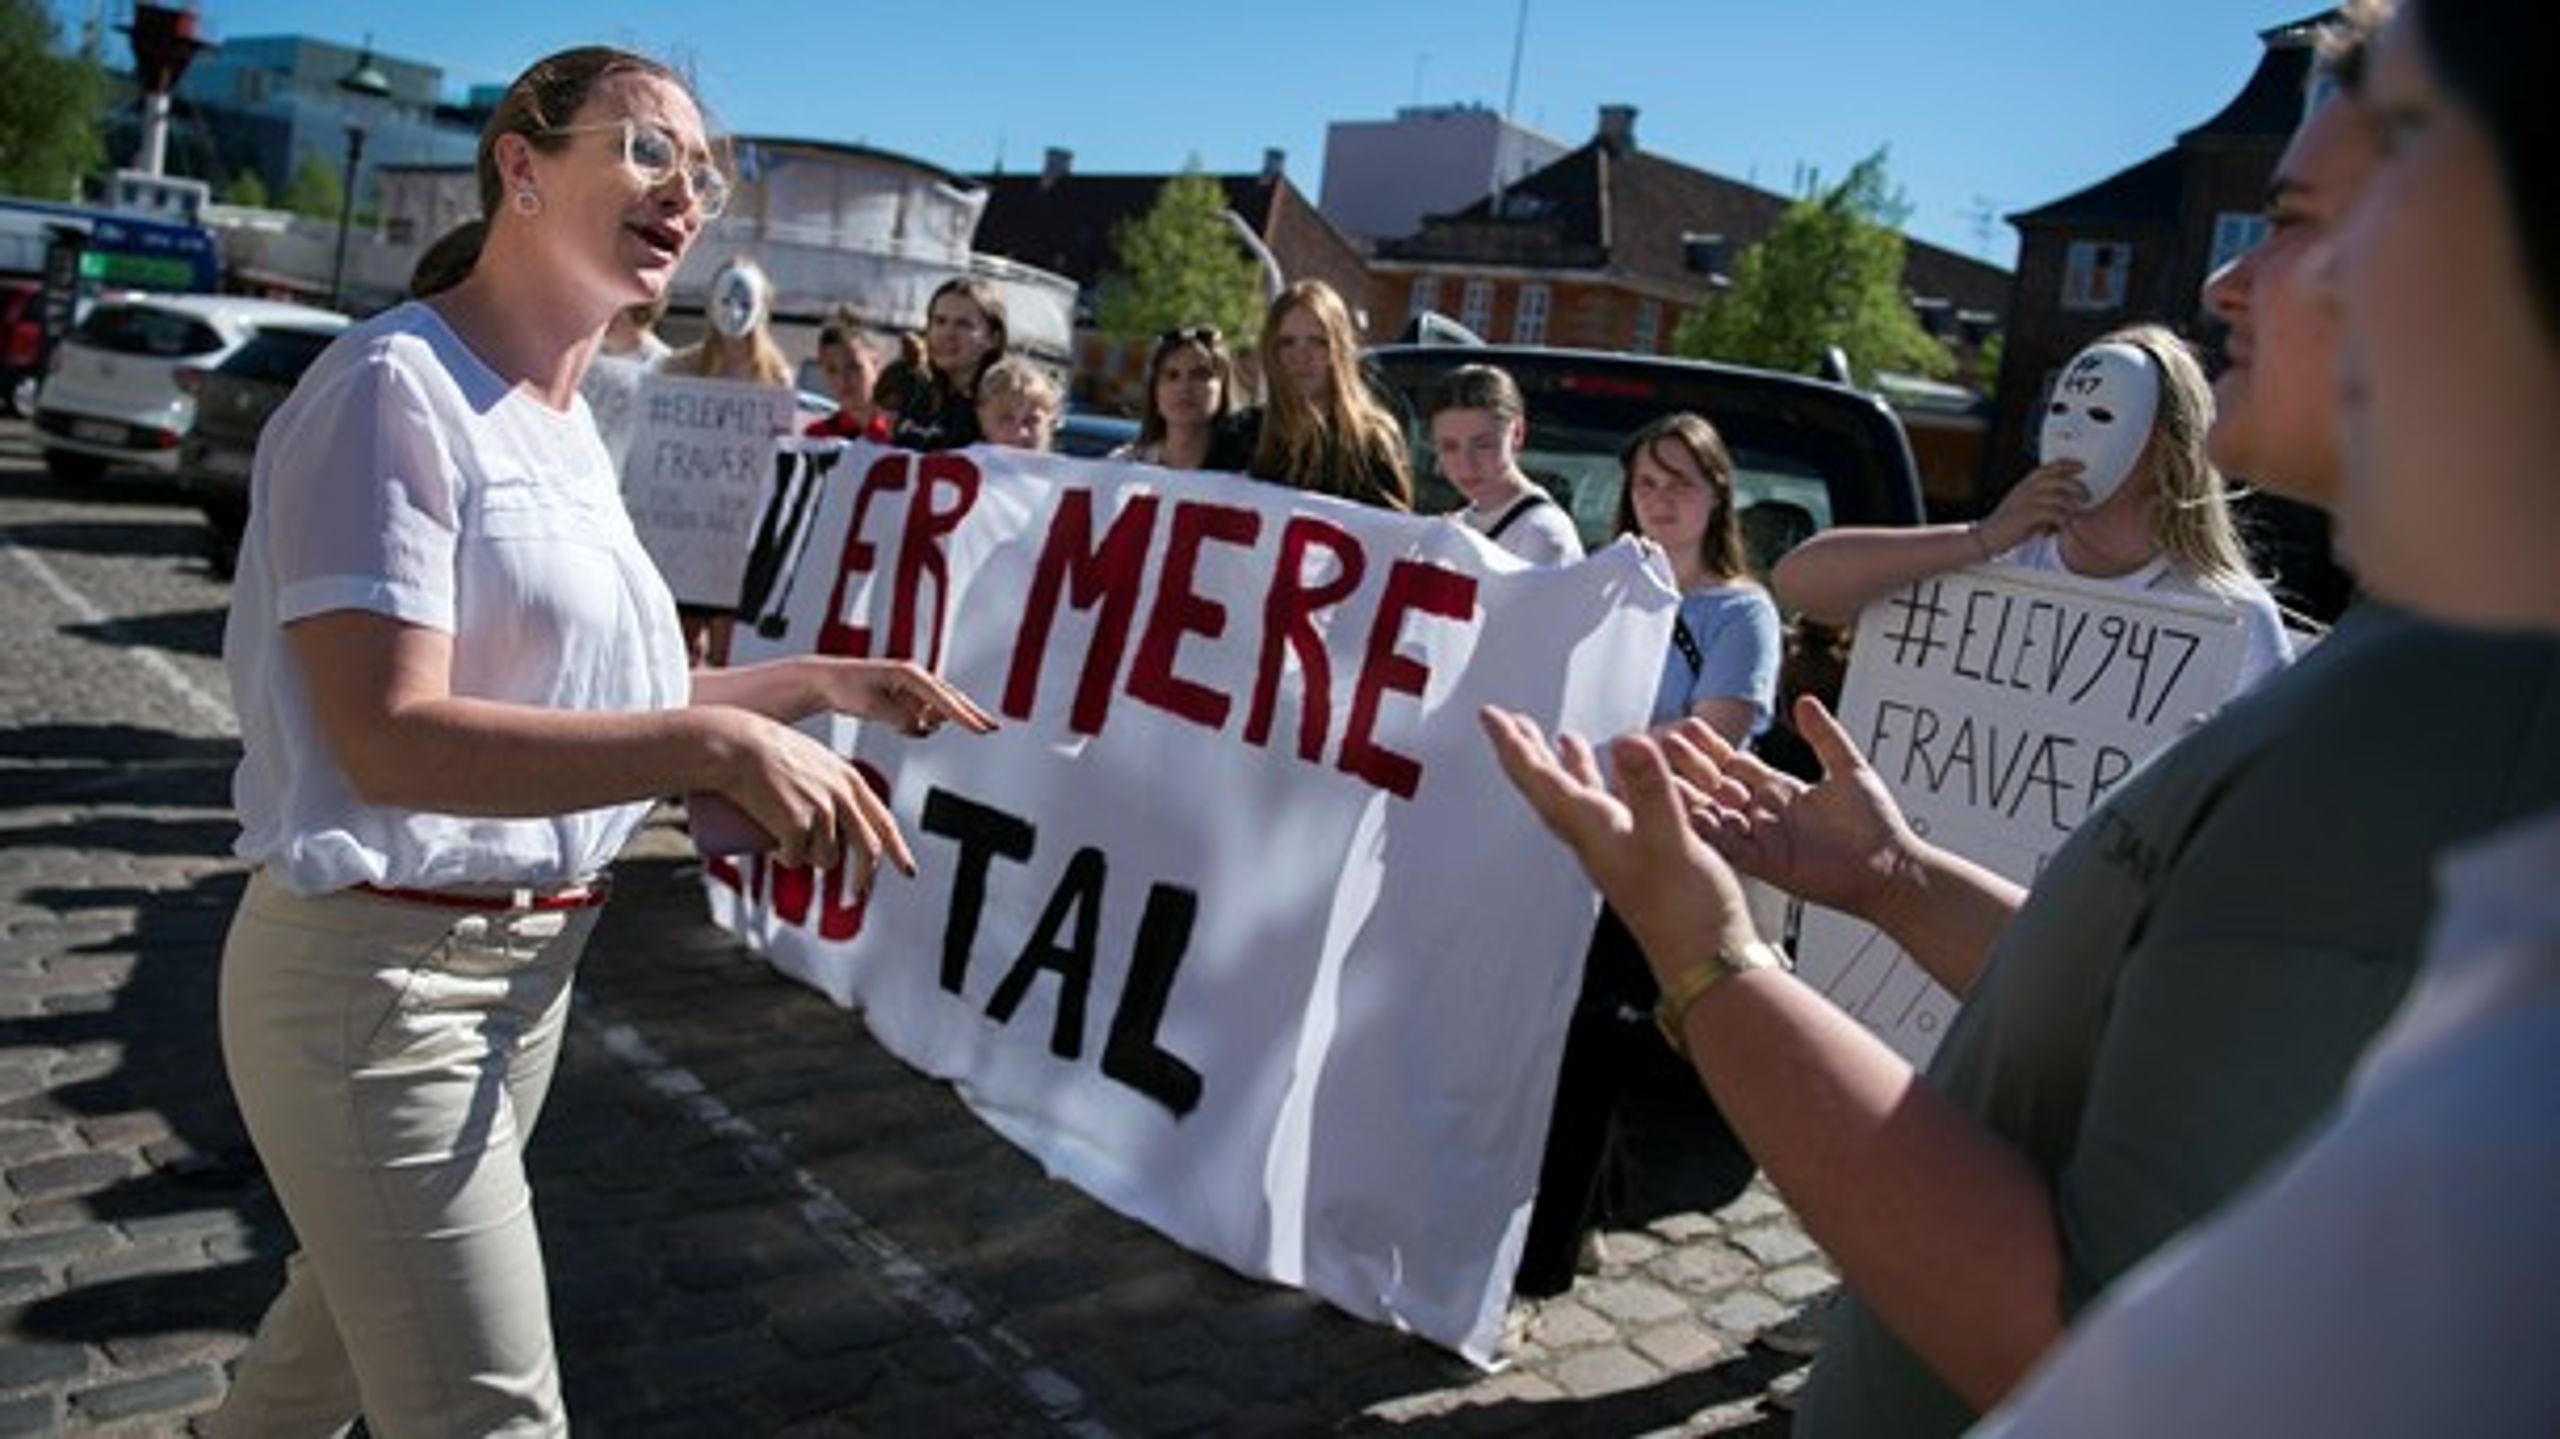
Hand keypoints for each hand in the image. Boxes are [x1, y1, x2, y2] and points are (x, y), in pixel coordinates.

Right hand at [719, 711, 916, 885]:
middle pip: (866, 850)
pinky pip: (796, 859)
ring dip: (810, 860)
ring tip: (789, 842)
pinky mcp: (795, 825)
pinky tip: (777, 849)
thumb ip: (829, 785)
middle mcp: (842, 796)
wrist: (735, 746)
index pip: (885, 822)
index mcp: (850, 779)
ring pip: (825, 858)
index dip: (898, 851)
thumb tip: (839, 824)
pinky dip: (787, 860)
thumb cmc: (766, 751)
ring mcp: (820, 811)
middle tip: (854, 893)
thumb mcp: (813, 761)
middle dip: (862, 877)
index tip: (908, 872)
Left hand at [820, 659, 998, 738]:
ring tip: (894, 716)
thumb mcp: (873, 708)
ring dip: (926, 723)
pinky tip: (898, 726)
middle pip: (951, 699)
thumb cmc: (846, 689)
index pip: (944, 700)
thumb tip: (924, 727)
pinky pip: (918, 718)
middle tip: (993, 729)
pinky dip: (913, 726)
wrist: (826, 682)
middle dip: (970, 715)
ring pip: (933, 711)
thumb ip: (902, 719)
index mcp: (910, 674)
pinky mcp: (904, 698)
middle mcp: (915, 678)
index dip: (965, 717)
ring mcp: (911, 689)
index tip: (984, 730)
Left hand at [1479, 706, 1759, 980]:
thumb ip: (1651, 790)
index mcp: (1593, 832)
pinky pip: (1609, 813)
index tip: (1490, 715)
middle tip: (1508, 721)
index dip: (1515, 746)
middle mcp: (1596, 841)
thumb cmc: (1688, 912)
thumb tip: (1628, 742)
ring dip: (1564, 768)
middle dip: (1528, 752)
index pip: (1542, 782)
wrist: (1708, 964)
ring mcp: (1616, 851)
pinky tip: (1618, 780)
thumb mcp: (1671, 842)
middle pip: (1549, 789)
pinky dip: (1606, 787)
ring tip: (1557, 739)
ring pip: (1577, 801)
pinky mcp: (1640, 859)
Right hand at [1657, 695, 1921, 923]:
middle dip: (1690, 768)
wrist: (1893, 868)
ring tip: (1660, 780)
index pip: (1734, 763)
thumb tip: (1805, 701)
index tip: (1685, 725)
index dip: (1710, 747)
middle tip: (1660, 747)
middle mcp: (1765, 814)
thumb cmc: (1876, 825)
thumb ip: (1824, 736)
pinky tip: (1684, 817)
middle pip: (1717, 787)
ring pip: (1715, 816)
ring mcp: (1762, 839)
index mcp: (1780, 791)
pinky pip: (1729, 846)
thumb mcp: (1849, 768)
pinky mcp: (1766, 864)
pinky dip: (1706, 832)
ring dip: (1689, 799)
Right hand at [1975, 461, 2087, 553]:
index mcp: (2024, 485)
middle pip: (2057, 479)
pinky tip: (2065, 525)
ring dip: (2072, 504)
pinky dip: (2063, 519)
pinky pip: (2053, 513)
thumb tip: (2066, 504)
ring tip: (2079, 512)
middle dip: (2075, 485)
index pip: (2048, 467)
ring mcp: (2025, 502)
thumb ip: (2042, 502)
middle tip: (2086, 494)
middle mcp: (2025, 490)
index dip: (2066, 464)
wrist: (1986, 537)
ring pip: (2057, 496)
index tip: (2081, 466)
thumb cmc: (2008, 525)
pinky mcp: (2026, 516)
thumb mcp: (2024, 507)